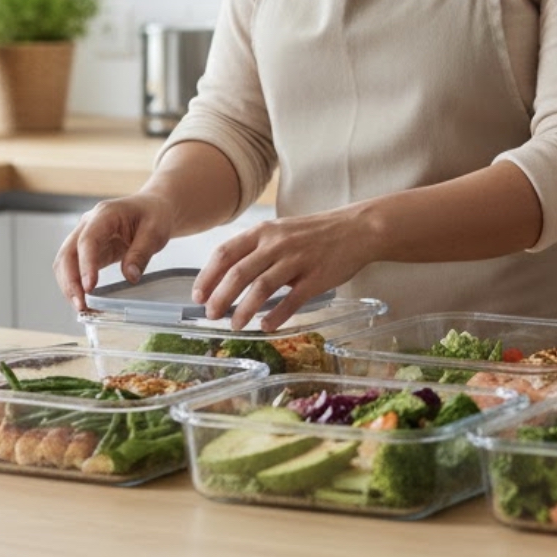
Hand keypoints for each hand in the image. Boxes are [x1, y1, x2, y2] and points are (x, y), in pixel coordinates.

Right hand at [54, 193, 175, 311]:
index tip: (89, 287)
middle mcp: (88, 224)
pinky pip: (74, 268)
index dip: (86, 264)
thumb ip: (141, 253)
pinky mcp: (88, 250)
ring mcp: (84, 237)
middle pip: (67, 253)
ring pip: (65, 263)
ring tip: (82, 307)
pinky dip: (75, 285)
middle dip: (70, 281)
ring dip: (69, 286)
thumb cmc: (154, 215)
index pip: (88, 240)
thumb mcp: (155, 231)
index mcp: (105, 214)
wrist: (153, 208)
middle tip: (81, 304)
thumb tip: (130, 277)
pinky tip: (84, 300)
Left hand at [191, 211, 371, 331]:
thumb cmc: (316, 233)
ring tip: (235, 325)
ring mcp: (297, 260)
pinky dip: (276, 316)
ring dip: (244, 310)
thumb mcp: (281, 231)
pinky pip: (292, 300)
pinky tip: (267, 326)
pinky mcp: (317, 277)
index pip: (225, 253)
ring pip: (261, 287)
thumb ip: (256, 250)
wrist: (358, 229)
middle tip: (211, 315)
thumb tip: (227, 278)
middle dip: (220, 297)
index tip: (198, 296)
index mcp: (264, 232)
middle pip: (238, 273)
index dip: (207, 276)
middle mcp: (277, 244)